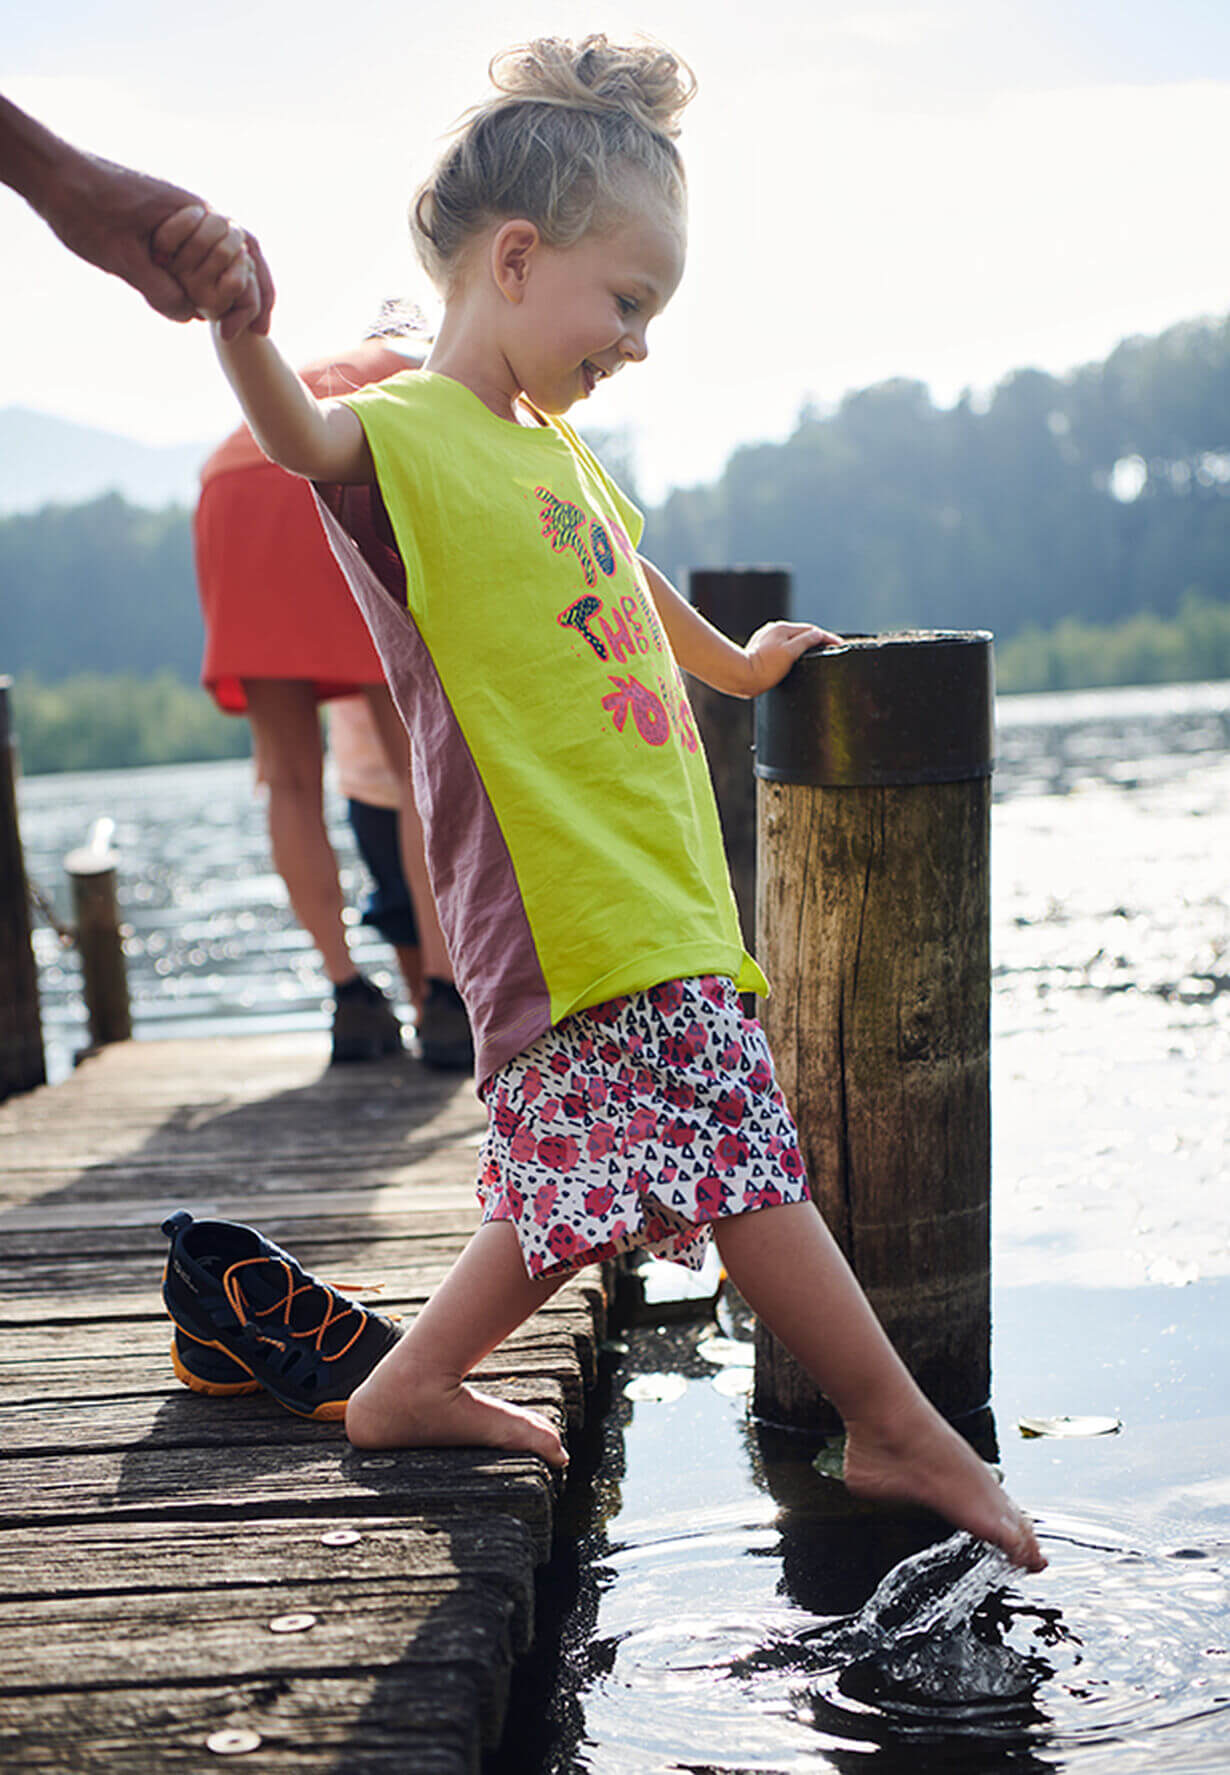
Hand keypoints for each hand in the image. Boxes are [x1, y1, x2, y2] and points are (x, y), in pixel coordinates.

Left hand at [44, 154, 273, 335]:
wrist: (53, 173)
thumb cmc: (83, 206)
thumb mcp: (118, 256)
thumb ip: (157, 287)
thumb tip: (191, 316)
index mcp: (192, 213)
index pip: (244, 256)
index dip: (254, 296)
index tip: (252, 330)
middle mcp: (193, 211)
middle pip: (244, 252)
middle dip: (256, 291)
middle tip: (261, 331)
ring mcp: (179, 215)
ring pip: (223, 252)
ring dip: (234, 285)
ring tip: (238, 321)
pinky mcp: (163, 222)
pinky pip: (199, 251)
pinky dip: (209, 276)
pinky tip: (203, 302)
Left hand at [743, 621, 842, 694]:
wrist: (741, 676)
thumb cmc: (765, 668)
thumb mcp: (790, 653)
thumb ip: (805, 641)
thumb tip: (818, 635)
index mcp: (782, 629)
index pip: (811, 631)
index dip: (827, 638)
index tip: (839, 644)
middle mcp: (774, 630)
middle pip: (802, 633)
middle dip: (817, 639)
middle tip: (832, 647)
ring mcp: (766, 638)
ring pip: (792, 639)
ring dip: (805, 643)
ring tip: (817, 651)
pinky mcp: (761, 648)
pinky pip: (783, 645)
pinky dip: (793, 648)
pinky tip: (796, 656)